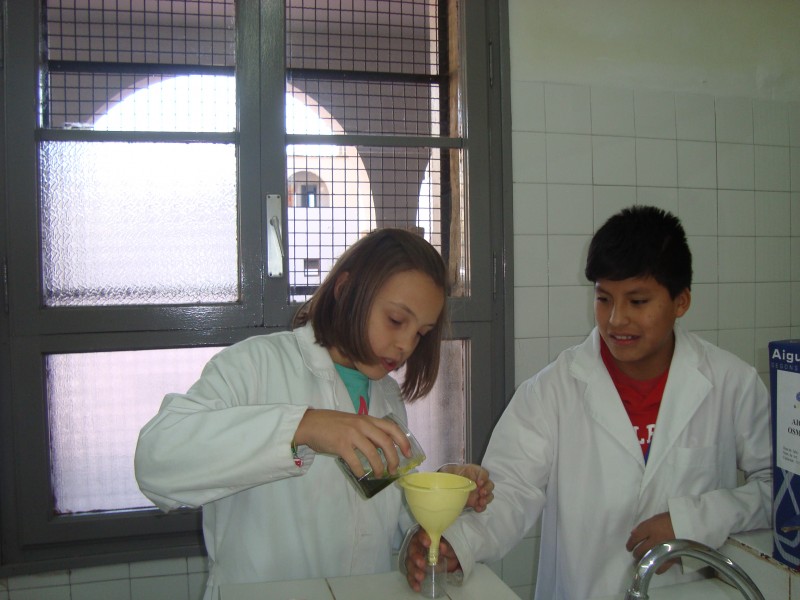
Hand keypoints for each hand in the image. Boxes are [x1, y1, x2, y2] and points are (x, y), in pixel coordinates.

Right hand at [293, 409, 410, 476]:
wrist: (310, 424)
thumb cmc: (332, 424)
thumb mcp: (354, 422)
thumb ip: (367, 431)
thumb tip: (383, 448)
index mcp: (367, 419)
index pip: (391, 427)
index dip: (402, 440)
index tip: (407, 453)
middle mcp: (362, 425)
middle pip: (386, 442)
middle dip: (393, 458)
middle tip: (393, 469)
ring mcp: (352, 434)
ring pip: (373, 454)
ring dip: (378, 467)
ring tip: (378, 474)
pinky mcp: (341, 445)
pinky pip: (356, 462)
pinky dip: (360, 471)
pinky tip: (360, 474)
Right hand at [404, 528, 459, 591]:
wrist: (449, 559)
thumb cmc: (448, 549)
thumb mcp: (450, 548)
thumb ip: (446, 547)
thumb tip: (442, 547)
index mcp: (425, 536)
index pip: (420, 534)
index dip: (422, 538)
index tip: (428, 543)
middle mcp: (417, 546)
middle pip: (412, 550)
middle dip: (416, 557)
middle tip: (422, 564)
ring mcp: (415, 558)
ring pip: (409, 563)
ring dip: (414, 570)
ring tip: (421, 577)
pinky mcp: (415, 569)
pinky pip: (411, 575)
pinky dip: (413, 581)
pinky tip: (417, 587)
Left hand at [438, 463, 494, 511]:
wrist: (446, 485)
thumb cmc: (449, 476)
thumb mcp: (449, 471)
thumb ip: (450, 472)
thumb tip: (444, 474)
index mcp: (474, 473)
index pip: (484, 473)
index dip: (483, 477)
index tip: (479, 482)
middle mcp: (478, 482)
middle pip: (489, 484)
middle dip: (487, 489)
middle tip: (481, 493)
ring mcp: (478, 492)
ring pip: (489, 495)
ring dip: (487, 499)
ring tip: (481, 502)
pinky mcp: (475, 501)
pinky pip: (482, 505)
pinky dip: (482, 507)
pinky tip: (477, 508)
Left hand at [626, 512, 676, 573]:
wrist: (688, 524)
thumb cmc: (670, 519)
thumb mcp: (655, 518)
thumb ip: (643, 526)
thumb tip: (633, 534)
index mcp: (650, 528)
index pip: (635, 537)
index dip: (630, 543)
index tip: (629, 547)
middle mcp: (654, 539)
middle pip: (640, 550)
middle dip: (636, 553)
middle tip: (636, 554)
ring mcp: (662, 549)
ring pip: (647, 558)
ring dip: (643, 560)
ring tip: (642, 560)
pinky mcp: (671, 558)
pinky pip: (660, 567)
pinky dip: (656, 568)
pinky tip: (654, 565)